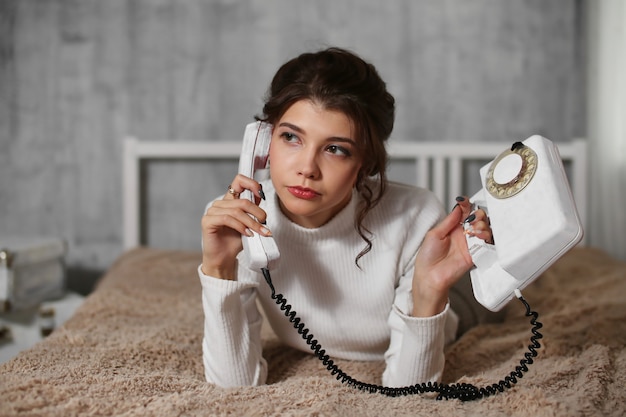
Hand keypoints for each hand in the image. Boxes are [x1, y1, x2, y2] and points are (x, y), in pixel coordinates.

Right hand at [200, 174, 269, 279]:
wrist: (224, 258)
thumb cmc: (235, 242)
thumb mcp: (249, 224)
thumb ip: (253, 211)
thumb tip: (262, 198)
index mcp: (230, 201)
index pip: (239, 182)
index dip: (251, 183)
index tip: (261, 193)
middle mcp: (220, 204)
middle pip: (242, 201)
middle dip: (257, 213)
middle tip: (264, 223)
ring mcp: (212, 212)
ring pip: (236, 211)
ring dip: (251, 222)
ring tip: (259, 232)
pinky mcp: (207, 221)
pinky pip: (227, 219)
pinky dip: (240, 226)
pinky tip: (247, 234)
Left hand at [411, 197, 492, 316]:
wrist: (429, 276)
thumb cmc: (427, 257)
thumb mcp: (435, 234)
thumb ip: (449, 221)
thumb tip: (458, 207)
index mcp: (453, 228)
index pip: (465, 212)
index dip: (467, 205)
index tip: (466, 202)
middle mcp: (463, 235)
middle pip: (478, 219)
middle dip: (478, 214)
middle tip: (472, 218)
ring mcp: (470, 244)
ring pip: (485, 229)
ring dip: (483, 225)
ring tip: (475, 228)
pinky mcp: (476, 254)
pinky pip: (486, 244)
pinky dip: (485, 236)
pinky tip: (478, 235)